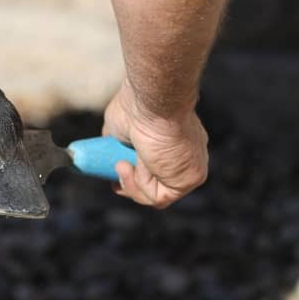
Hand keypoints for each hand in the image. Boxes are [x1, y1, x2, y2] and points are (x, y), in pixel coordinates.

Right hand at [102, 81, 207, 207]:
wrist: (152, 102)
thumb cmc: (136, 106)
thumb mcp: (119, 126)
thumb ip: (119, 140)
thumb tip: (108, 145)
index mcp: (176, 143)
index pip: (160, 169)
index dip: (137, 176)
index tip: (117, 172)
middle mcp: (188, 157)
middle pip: (159, 186)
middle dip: (133, 187)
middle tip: (114, 182)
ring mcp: (190, 169)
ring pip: (156, 195)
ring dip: (132, 185)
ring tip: (122, 164)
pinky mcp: (189, 179)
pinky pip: (159, 197)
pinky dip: (141, 185)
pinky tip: (136, 165)